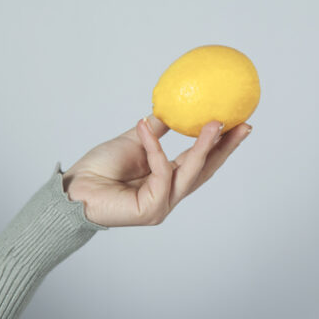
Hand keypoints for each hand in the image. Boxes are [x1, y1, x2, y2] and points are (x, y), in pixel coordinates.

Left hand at [62, 115, 251, 226]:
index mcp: (168, 179)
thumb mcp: (135, 140)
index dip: (222, 145)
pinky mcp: (151, 209)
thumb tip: (174, 109)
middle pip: (206, 170)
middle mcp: (170, 194)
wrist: (73, 189)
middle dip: (226, 148)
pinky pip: (160, 171)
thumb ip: (155, 130)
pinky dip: (154, 148)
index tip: (239, 123)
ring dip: (205, 146)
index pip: (202, 162)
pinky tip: (145, 127)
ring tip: (216, 122)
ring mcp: (163, 204)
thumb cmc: (100, 168)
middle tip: (244, 126)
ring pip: (190, 172)